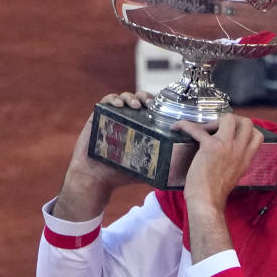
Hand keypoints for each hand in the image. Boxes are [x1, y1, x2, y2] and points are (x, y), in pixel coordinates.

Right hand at [51, 92, 152, 220]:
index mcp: (138, 128)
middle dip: (144, 97)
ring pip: (123, 97)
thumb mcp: (144, 169)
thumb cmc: (119, 174)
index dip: (156, 104)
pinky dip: (113, 99)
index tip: (161, 108)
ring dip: (131, 97)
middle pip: (138, 98)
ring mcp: (111, 117)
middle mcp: (126, 120)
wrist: (95, 179)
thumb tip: (181, 171)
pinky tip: (119, 105)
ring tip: (135, 105)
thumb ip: (159, 167)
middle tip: (149, 104)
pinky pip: (105, 101)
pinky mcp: (97, 117)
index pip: (150, 108)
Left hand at [174, 114, 263, 211]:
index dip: (246, 129)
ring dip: (215, 120)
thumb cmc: (216, 193)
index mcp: (246, 158)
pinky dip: (185, 125)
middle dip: (233, 119)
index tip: (234, 131)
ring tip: (203, 129)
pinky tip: (178, 127)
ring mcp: (226, 146)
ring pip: (228, 118)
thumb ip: (236, 160)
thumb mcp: (235, 175)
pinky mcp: (210, 146)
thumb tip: (228, 151)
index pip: (257, 135)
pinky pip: (197, 128)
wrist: (207, 201)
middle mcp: (239, 150)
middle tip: (220, 127)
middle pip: (246, 122)